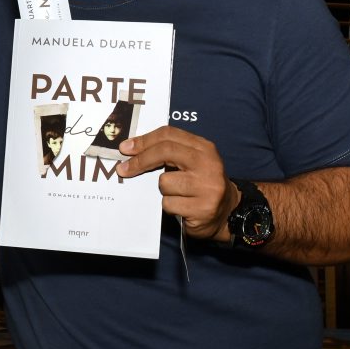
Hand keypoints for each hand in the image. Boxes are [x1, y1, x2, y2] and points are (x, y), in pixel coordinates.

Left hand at [116, 126, 233, 242]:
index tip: (125, 148)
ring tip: (176, 195)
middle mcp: (208, 163)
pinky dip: (168, 206)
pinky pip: (168, 204)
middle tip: (123, 169)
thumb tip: (131, 150)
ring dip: (162, 190)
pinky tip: (181, 207)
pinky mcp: (202, 208)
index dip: (144, 140)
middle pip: (165, 152)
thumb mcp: (190, 163)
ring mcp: (207, 186)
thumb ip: (168, 153)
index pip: (169, 135)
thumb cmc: (200, 185)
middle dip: (140, 160)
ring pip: (164, 182)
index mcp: (204, 148)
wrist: (226, 213)